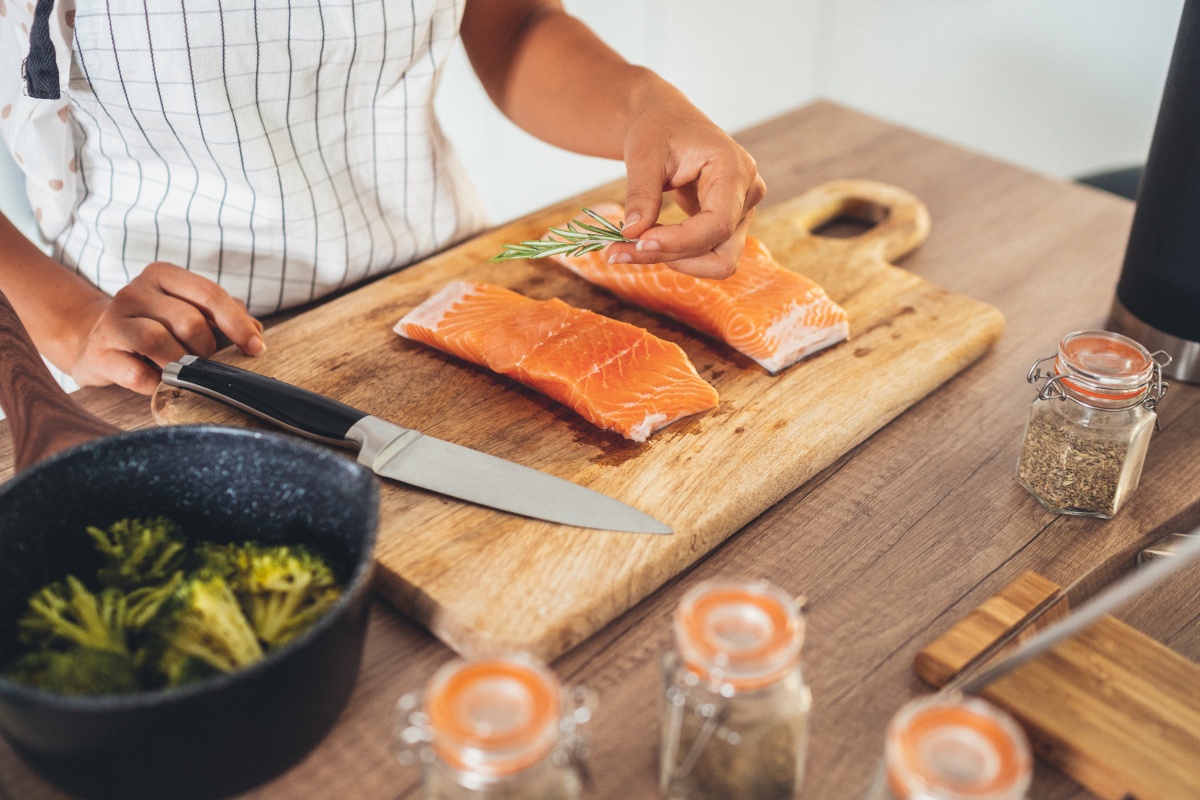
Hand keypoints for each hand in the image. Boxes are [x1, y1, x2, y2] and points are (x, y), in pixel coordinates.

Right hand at [69, 262, 265, 394]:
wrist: (96, 341)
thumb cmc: (155, 326)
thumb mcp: (188, 310)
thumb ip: (224, 315)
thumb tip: (256, 332)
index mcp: (163, 275)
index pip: (210, 294)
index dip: (238, 324)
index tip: (256, 348)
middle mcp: (135, 291)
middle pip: (189, 321)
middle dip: (205, 348)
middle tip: (202, 359)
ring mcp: (113, 321)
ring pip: (158, 342)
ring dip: (180, 365)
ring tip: (180, 370)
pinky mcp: (99, 353)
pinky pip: (136, 374)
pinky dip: (155, 383)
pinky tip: (157, 382)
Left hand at [607, 81, 766, 278]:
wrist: (666, 120)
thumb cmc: (658, 128)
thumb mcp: (644, 156)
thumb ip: (641, 195)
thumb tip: (631, 234)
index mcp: (734, 168)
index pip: (718, 223)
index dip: (680, 241)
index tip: (639, 242)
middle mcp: (748, 193)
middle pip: (722, 251)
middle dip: (674, 257)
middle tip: (622, 250)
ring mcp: (742, 211)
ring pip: (717, 261)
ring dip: (674, 261)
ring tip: (630, 247)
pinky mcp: (728, 223)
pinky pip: (707, 254)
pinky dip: (675, 255)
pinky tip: (644, 242)